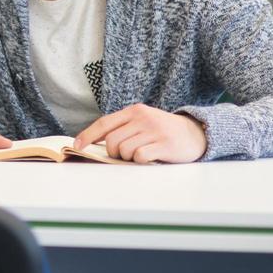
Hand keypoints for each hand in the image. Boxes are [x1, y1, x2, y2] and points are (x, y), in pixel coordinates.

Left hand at [74, 104, 207, 163]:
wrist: (195, 133)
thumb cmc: (162, 131)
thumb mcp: (143, 121)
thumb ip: (123, 127)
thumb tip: (96, 142)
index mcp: (134, 111)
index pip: (104, 123)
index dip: (88, 135)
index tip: (77, 146)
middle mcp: (142, 118)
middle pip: (112, 141)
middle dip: (114, 153)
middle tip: (126, 154)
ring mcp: (154, 130)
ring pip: (125, 150)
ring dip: (129, 158)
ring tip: (142, 154)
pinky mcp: (164, 144)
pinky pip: (140, 157)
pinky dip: (141, 161)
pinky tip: (151, 157)